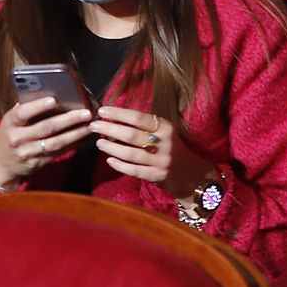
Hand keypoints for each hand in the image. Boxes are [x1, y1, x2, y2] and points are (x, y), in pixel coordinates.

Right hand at [0, 97, 93, 187]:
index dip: (38, 106)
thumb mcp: (11, 120)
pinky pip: (58, 153)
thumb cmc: (9, 133)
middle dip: (68, 120)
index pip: (22, 112)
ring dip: (75, 134)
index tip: (54, 99)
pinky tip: (84, 137)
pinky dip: (73, 145)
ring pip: (55, 143)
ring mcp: (28, 152)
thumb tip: (52, 93)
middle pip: (46, 128)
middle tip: (86, 112)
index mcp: (10, 122)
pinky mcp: (38, 163)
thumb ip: (26, 108)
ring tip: (89, 125)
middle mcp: (18, 138)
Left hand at [90, 105, 210, 198]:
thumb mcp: (165, 132)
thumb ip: (146, 126)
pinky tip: (109, 160)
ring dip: (112, 147)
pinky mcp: (158, 176)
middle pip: (132, 135)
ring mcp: (161, 161)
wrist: (192, 173)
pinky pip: (134, 170)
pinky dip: (120, 165)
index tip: (102, 110)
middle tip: (94, 126)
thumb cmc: (173, 148)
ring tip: (99, 143)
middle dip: (110, 129)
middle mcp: (164, 143)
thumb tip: (117, 117)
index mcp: (165, 127)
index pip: (138, 118)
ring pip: (131, 153)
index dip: (119, 113)